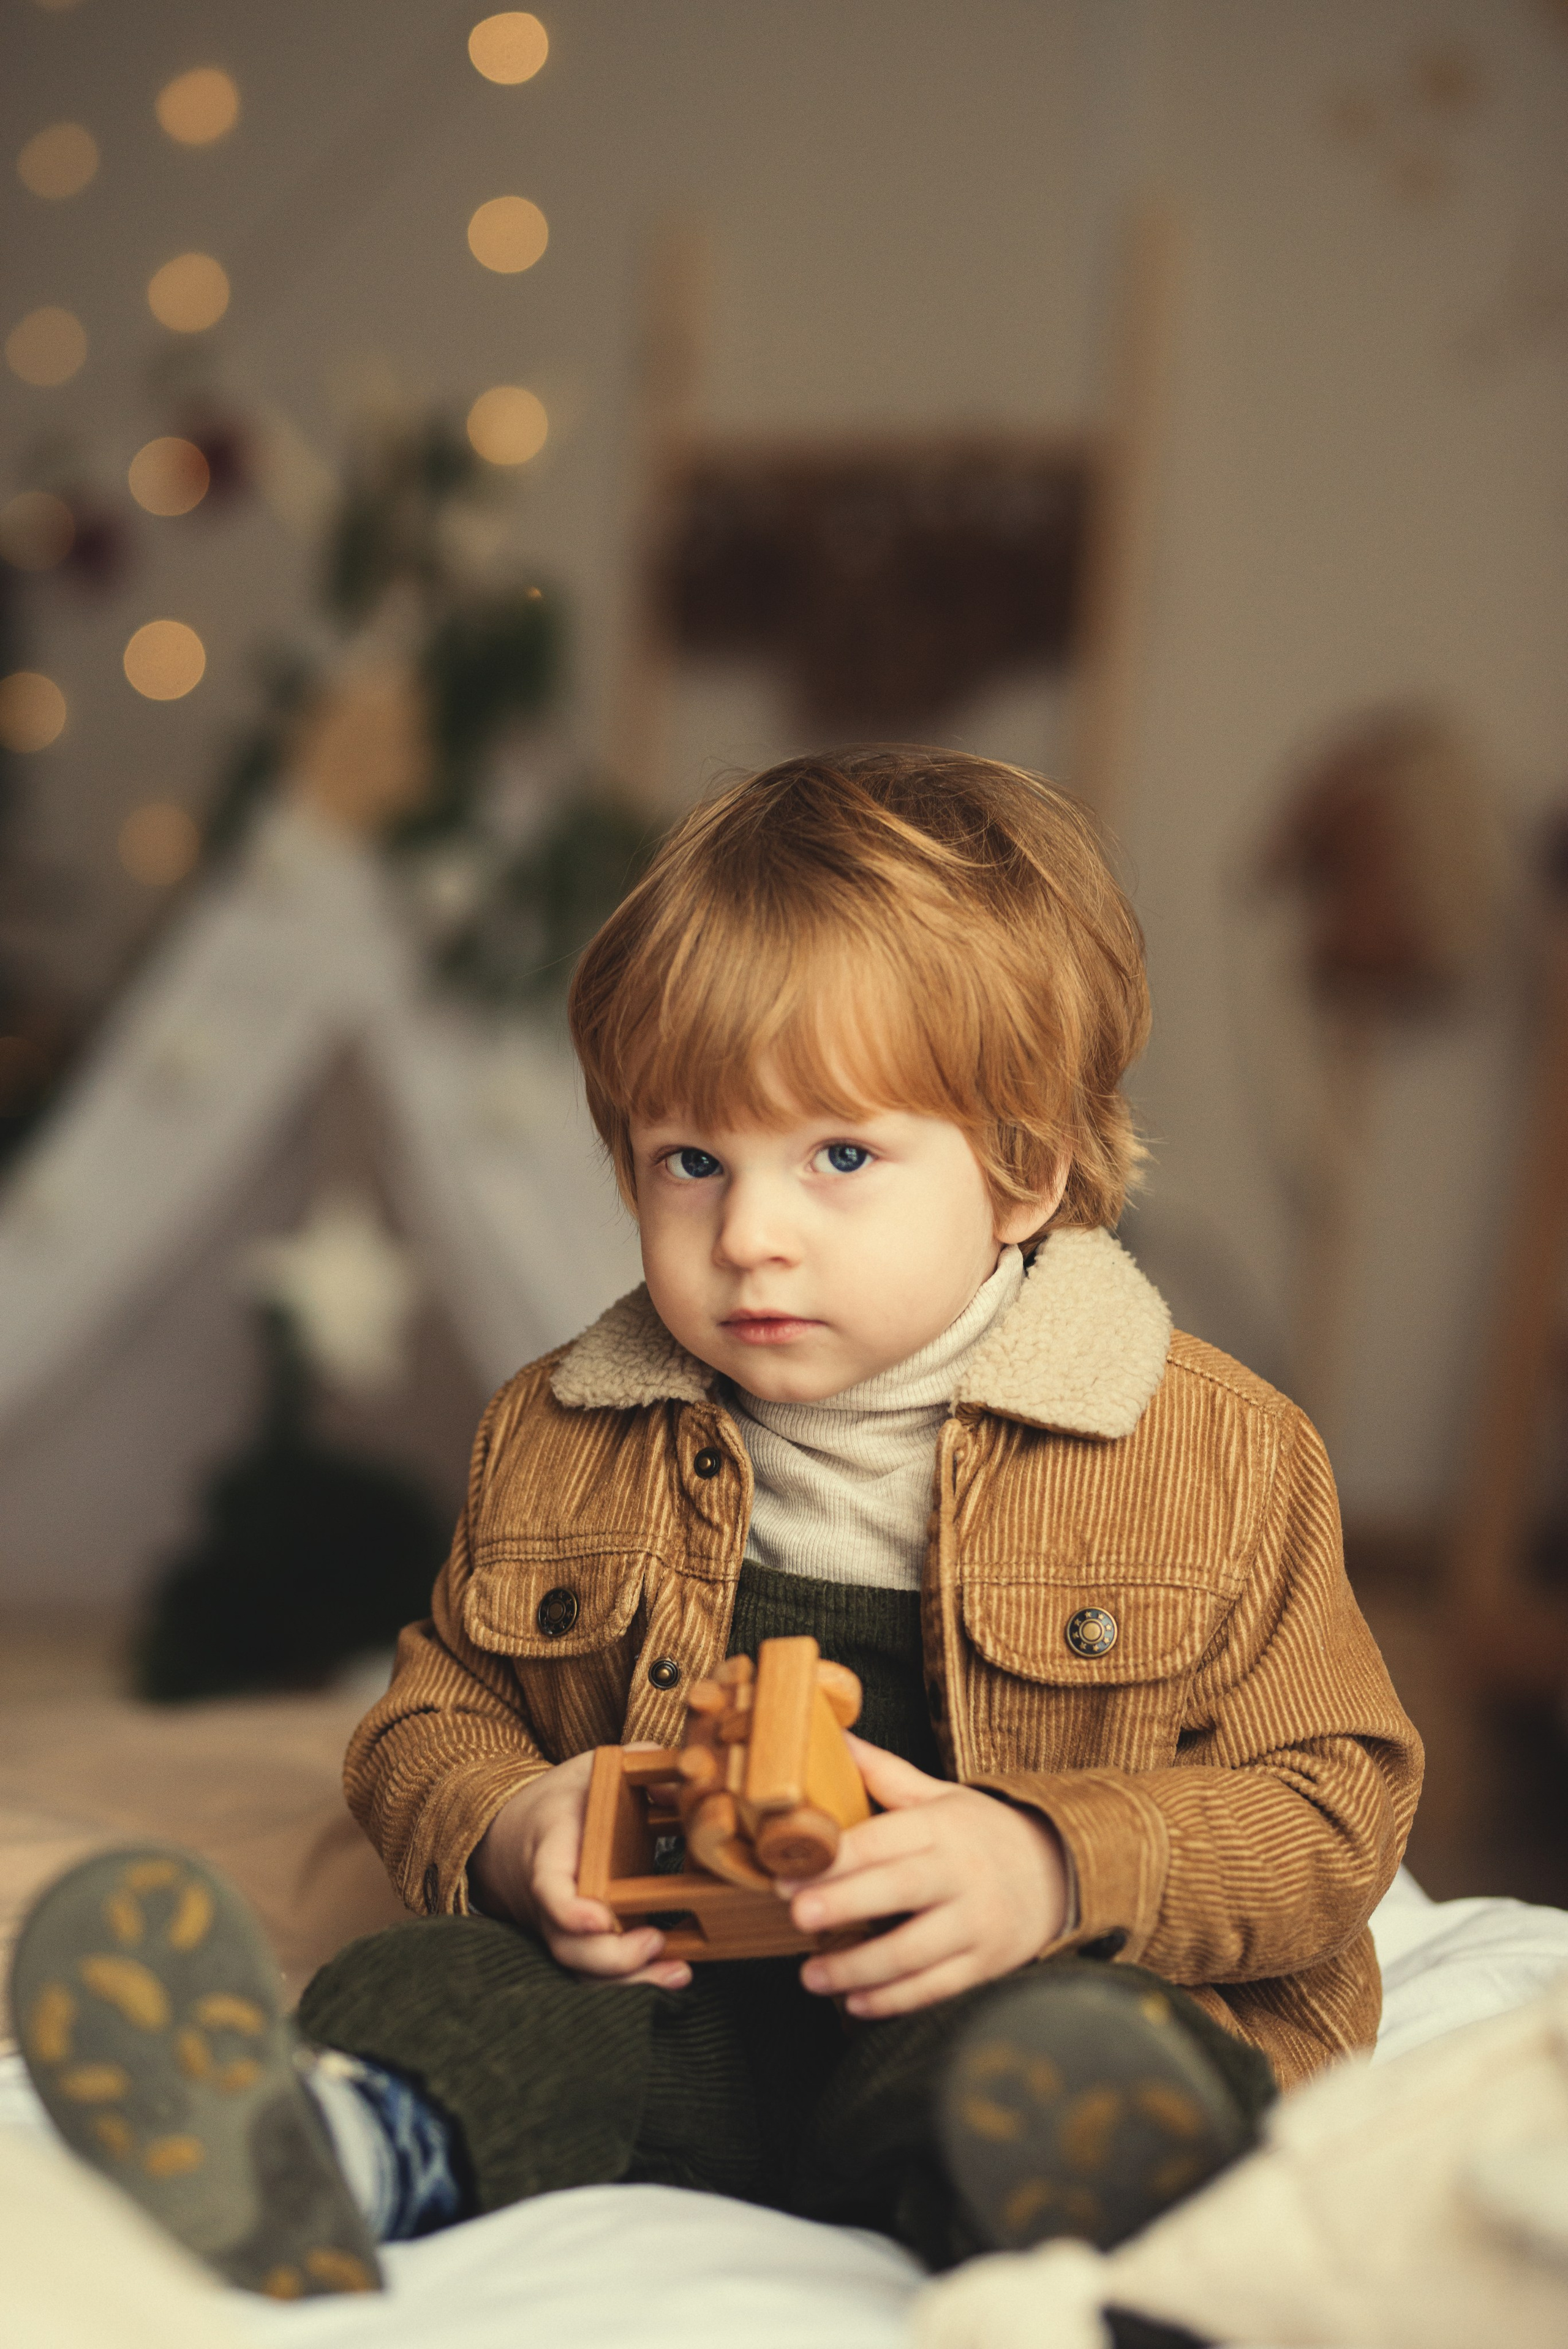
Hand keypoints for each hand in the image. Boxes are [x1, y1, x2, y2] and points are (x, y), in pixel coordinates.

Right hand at [469, 1749, 691, 1990]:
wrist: (511, 1835)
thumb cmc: (562, 1801)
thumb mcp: (594, 1770)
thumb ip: (642, 1765)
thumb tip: (686, 1788)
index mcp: (549, 1852)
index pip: (549, 1888)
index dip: (570, 1909)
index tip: (601, 1918)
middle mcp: (548, 1903)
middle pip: (566, 1945)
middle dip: (611, 1957)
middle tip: (655, 1942)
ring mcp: (559, 1930)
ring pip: (582, 1971)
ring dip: (629, 1980)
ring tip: (678, 1972)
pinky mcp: (576, 1946)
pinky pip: (596, 1976)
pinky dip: (631, 1983)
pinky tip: (672, 1973)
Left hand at [781, 1736, 1067, 2018]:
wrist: (1059, 1871)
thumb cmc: (982, 1832)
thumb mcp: (941, 1796)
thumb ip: (885, 1773)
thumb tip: (835, 1738)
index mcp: (942, 1827)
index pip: (884, 1839)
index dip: (836, 1856)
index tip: (790, 1871)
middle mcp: (961, 1873)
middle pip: (899, 1889)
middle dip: (844, 1903)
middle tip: (797, 1915)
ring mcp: (976, 1922)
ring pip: (914, 1951)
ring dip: (858, 1967)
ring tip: (811, 1975)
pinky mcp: (985, 1964)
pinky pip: (936, 1987)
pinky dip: (894, 2000)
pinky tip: (856, 2002)